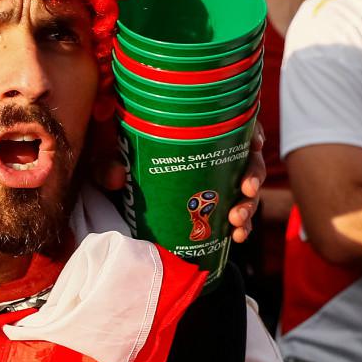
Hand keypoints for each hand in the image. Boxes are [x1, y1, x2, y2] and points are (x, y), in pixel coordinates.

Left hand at [92, 121, 263, 244]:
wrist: (117, 193)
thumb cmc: (116, 164)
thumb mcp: (107, 160)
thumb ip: (107, 164)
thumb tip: (118, 177)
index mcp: (197, 133)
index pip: (235, 125)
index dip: (251, 131)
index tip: (254, 144)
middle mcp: (213, 155)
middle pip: (247, 159)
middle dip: (253, 175)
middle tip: (246, 189)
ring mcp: (217, 182)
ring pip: (246, 190)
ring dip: (248, 205)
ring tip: (237, 221)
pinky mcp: (214, 206)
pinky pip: (235, 215)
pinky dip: (241, 226)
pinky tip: (236, 236)